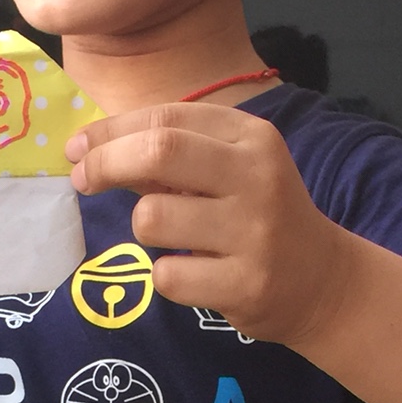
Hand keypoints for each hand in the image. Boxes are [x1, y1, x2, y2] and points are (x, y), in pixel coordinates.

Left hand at [67, 103, 348, 344]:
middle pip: (159, 152)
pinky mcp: (247, 284)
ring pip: (154, 219)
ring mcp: (255, 232)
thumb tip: (88, 151)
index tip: (77, 150)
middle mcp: (258, 176)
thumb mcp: (229, 170)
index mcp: (252, 137)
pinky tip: (196, 276)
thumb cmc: (258, 217)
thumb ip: (169, 156)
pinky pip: (168, 276)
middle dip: (106, 163)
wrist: (323, 281)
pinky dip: (167, 277)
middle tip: (82, 180)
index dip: (110, 132)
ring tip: (172, 240)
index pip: (166, 118)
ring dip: (144, 230)